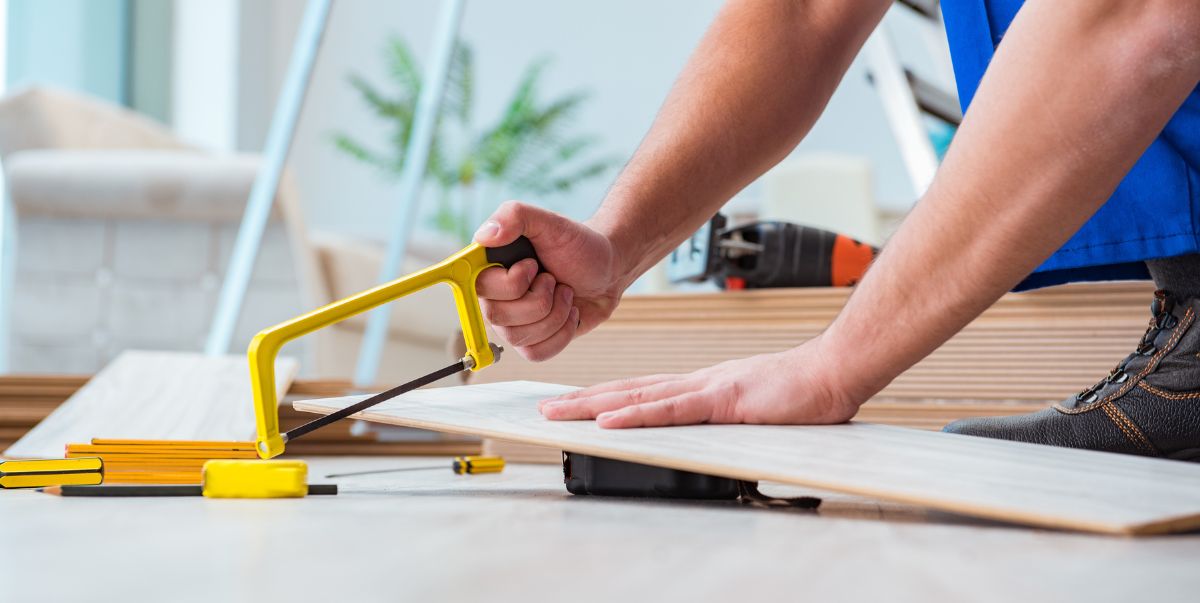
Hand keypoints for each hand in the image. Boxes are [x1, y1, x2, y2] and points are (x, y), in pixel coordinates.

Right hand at [474, 201, 626, 360]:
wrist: (608, 270)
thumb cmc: (577, 244)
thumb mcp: (549, 222)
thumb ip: (513, 216)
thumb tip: (483, 237)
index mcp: (489, 266)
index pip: (478, 287)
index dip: (510, 283)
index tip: (533, 267)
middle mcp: (494, 296)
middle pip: (498, 318)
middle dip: (540, 299)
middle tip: (553, 279)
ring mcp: (511, 322)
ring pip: (519, 338)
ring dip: (555, 314)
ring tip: (565, 292)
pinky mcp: (531, 341)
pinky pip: (535, 353)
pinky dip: (561, 334)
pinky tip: (569, 313)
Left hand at [537, 337, 860, 427]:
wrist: (836, 371)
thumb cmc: (804, 392)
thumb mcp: (755, 410)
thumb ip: (729, 421)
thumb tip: (710, 438)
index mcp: (704, 385)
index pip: (644, 391)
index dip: (607, 396)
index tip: (576, 402)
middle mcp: (697, 381)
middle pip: (630, 389)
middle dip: (584, 398)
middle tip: (546, 407)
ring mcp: (707, 388)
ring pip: (639, 396)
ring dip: (595, 405)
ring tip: (559, 412)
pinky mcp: (722, 400)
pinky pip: (671, 410)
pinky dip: (637, 414)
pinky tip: (609, 420)